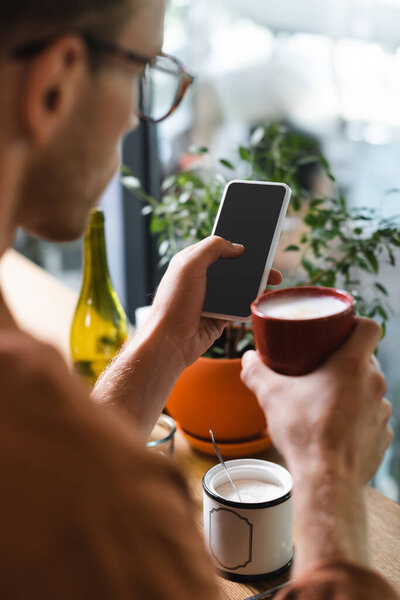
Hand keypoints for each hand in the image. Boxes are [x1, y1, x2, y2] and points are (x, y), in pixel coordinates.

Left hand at [148, 236, 281, 367]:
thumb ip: (212, 248)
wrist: (171, 342)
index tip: (256, 238)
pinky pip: (240, 305)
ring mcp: (212, 298)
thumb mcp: (189, 265)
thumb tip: (237, 247)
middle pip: (232, 266)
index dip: (236, 241)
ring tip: (274, 280)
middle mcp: (202, 278)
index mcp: (192, 261)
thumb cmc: (174, 303)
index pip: (218, 246)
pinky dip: (251, 301)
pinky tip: (263, 297)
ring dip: (255, 283)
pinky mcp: (220, 316)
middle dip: (252, 264)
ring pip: (239, 286)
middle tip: (271, 262)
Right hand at [241, 318, 391, 484]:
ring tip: (324, 399)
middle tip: (318, 366)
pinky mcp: (382, 435)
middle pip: (364, 358)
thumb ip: (257, 371)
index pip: (369, 327)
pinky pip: (370, 416)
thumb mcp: (270, 395)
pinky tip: (335, 426)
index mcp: (352, 364)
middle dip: (343, 360)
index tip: (337, 330)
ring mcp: (381, 411)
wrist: (327, 481)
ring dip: (350, 389)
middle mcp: (374, 383)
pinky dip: (356, 417)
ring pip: (368, 388)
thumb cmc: (304, 433)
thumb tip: (249, 359)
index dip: (355, 324)